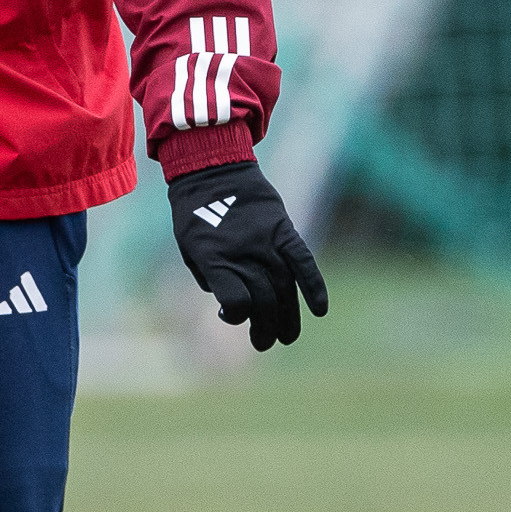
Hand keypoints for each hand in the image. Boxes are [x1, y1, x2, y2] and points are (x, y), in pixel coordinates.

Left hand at [166, 158, 327, 350]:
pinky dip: (313, 285)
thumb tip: (232, 306)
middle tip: (264, 343)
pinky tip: (320, 309)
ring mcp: (265, 241)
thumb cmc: (195, 213)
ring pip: (284, 286)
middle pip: (262, 299)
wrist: (212, 169)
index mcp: (213, 257)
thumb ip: (210, 276)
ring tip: (287, 337)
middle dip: (265, 326)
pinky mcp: (283, 230)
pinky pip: (302, 260)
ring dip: (288, 316)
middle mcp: (242, 252)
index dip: (235, 315)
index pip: (235, 300)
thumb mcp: (190, 246)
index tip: (230, 314)